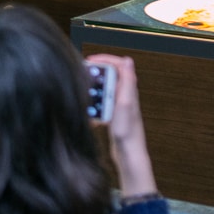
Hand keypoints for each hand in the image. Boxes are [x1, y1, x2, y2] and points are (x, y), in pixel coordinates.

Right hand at [86, 53, 157, 198]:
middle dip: (96, 75)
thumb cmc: (128, 132)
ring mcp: (120, 105)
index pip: (119, 64)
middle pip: (110, 76)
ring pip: (104, 90)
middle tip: (83, 76)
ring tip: (86, 97)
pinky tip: (92, 117)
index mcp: (129, 90)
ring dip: (94, 93)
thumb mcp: (125, 103)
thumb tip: (128, 60)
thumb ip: (127, 81)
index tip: (90, 60)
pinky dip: (95, 108)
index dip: (104, 59)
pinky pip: (102, 105)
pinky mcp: (115, 115)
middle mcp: (126, 95)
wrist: (129, 154)